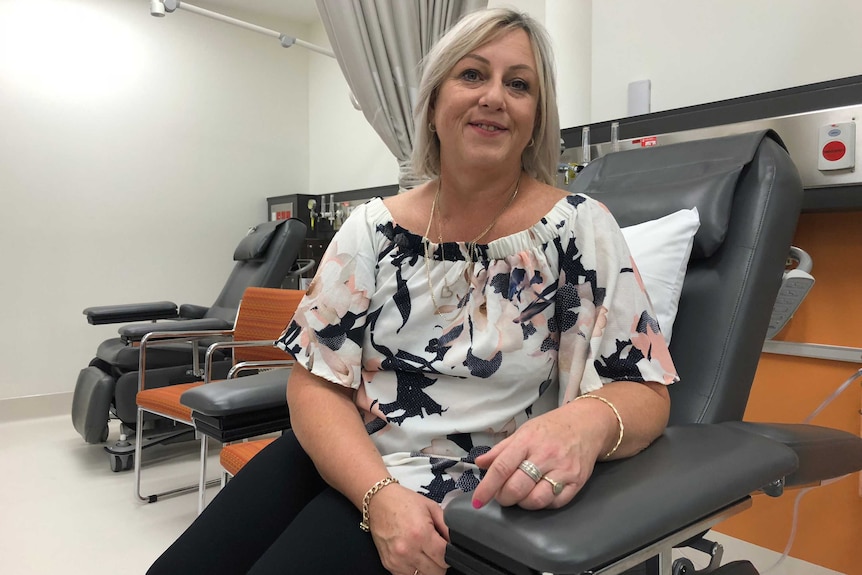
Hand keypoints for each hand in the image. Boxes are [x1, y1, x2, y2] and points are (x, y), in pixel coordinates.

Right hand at [368, 483, 449, 574]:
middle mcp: (408, 550)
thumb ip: (447, 526)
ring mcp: (397, 560)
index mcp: (421, 534)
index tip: (447, 547)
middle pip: (437, 572)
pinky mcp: (389, 565)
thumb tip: (456, 542)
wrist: (378, 501)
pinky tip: (412, 555)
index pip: (445, 558)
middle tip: (435, 550)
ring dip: (427, 568)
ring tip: (423, 552)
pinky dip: (414, 570)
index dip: (450, 553)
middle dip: (440, 563)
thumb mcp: (431, 507)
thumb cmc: (404, 502)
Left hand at [472, 407, 608, 509]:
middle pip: (517, 487)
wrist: (587, 424)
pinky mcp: (577, 482)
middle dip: (504, 497)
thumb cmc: (552, 427)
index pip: (502, 467)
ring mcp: (563, 470)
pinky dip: (542, 504)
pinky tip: (538, 494)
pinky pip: (554, 503)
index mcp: (527, 441)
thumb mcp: (524, 431)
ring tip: (521, 495)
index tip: (478, 500)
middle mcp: (545, 455)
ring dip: (522, 503)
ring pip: (536, 500)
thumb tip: (480, 463)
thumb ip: (501, 449)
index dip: (487, 487)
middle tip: (502, 494)